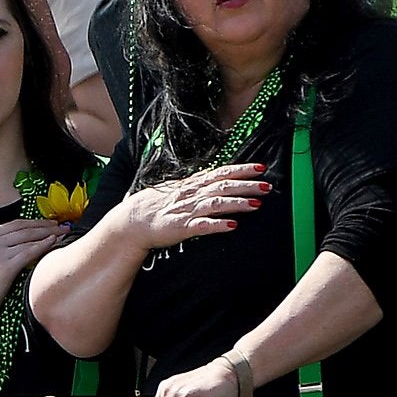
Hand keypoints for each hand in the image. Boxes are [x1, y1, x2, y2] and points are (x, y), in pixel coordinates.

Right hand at [0, 216, 71, 316]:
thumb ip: (0, 247)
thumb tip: (26, 241)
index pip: (16, 224)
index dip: (36, 222)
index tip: (50, 223)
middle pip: (24, 229)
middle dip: (46, 226)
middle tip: (62, 226)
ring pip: (29, 239)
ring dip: (49, 234)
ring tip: (62, 234)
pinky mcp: (5, 267)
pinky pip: (29, 252)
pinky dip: (43, 246)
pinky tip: (54, 243)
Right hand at [115, 163, 268, 251]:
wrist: (129, 222)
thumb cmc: (152, 206)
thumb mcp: (175, 189)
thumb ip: (196, 185)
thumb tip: (215, 177)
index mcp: (191, 185)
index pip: (219, 173)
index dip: (241, 170)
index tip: (260, 167)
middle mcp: (191, 195)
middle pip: (222, 187)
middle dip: (246, 186)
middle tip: (267, 186)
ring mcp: (186, 211)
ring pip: (215, 204)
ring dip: (237, 204)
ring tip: (256, 205)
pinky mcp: (180, 228)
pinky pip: (201, 226)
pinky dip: (217, 225)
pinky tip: (232, 226)